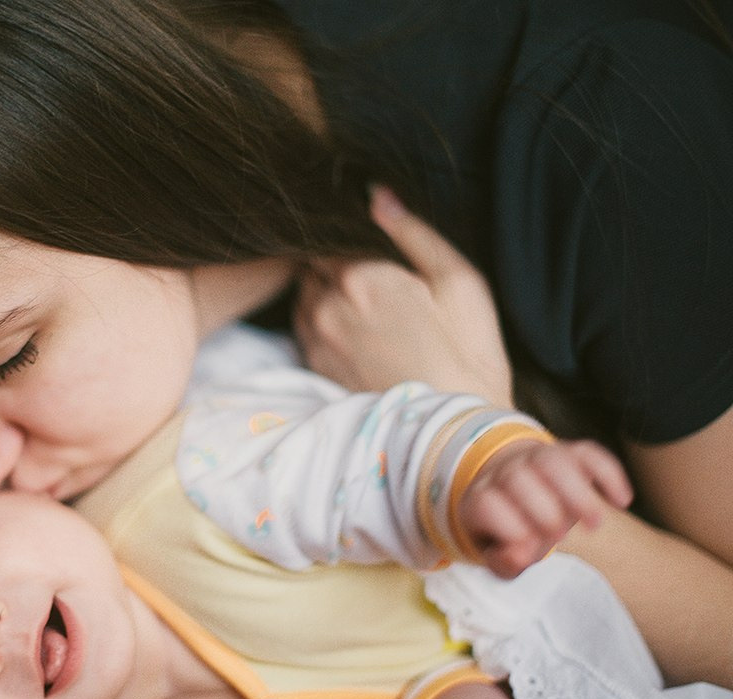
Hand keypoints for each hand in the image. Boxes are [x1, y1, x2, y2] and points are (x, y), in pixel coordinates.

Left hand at [294, 186, 512, 405]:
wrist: (452, 431)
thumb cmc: (469, 353)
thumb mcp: (459, 281)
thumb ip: (412, 232)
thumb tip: (376, 193)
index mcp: (363, 275)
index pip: (327, 234)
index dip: (342, 234)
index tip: (361, 239)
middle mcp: (328, 304)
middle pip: (311, 263)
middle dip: (332, 262)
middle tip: (369, 275)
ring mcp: (316, 337)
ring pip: (303, 294)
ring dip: (322, 290)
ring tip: (363, 304)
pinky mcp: (314, 366)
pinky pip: (302, 325)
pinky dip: (319, 319)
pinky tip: (353, 329)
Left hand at [460, 439, 633, 577]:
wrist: (519, 493)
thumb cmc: (509, 531)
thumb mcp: (498, 554)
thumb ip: (505, 562)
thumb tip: (520, 557)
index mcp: (479, 497)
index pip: (485, 504)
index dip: (510, 530)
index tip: (529, 554)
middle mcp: (504, 471)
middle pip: (518, 478)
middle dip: (543, 512)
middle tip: (559, 537)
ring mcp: (537, 457)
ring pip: (554, 461)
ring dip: (578, 493)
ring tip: (595, 524)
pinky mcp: (569, 451)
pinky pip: (589, 452)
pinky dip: (608, 474)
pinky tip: (621, 501)